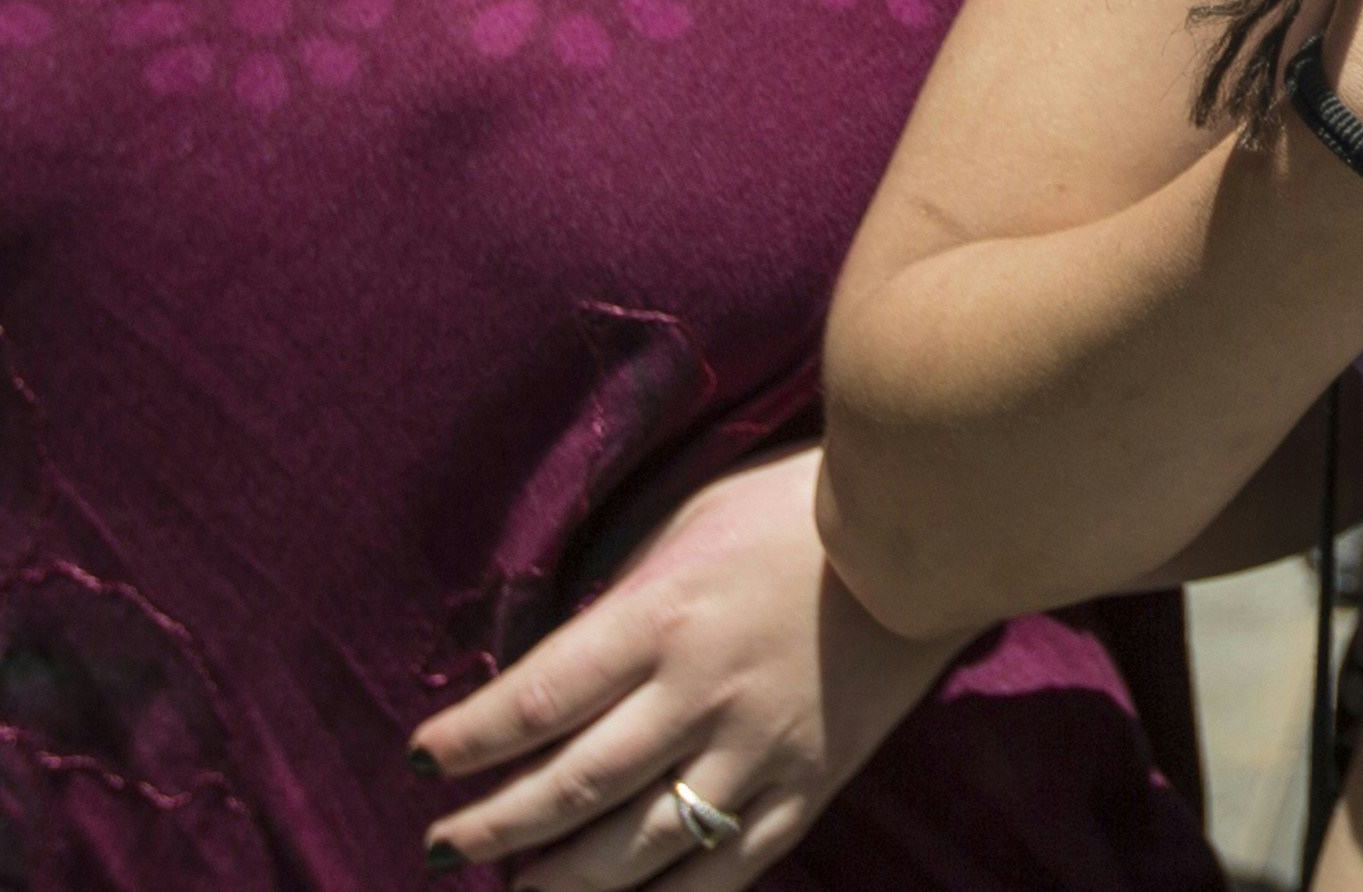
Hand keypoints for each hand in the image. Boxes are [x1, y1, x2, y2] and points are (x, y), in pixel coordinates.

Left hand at [414, 449, 951, 885]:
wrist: (937, 530)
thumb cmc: (800, 512)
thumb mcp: (692, 528)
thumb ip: (623, 607)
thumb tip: (551, 680)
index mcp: (665, 616)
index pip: (535, 699)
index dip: (467, 739)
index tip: (423, 759)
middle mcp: (702, 692)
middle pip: (569, 786)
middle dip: (489, 828)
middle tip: (442, 847)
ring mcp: (759, 748)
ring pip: (635, 846)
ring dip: (557, 880)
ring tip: (513, 888)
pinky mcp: (809, 785)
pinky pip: (724, 870)